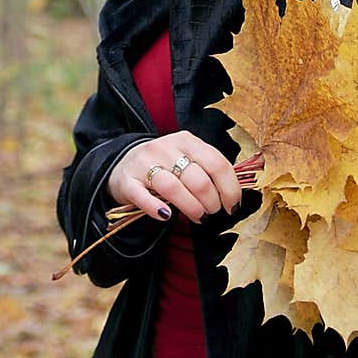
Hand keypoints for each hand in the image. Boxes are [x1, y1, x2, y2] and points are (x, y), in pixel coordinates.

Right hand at [107, 130, 242, 223]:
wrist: (123, 164)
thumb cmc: (165, 165)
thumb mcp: (187, 158)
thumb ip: (208, 170)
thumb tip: (234, 195)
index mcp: (186, 140)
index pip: (216, 163)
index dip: (230, 188)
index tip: (233, 206)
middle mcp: (165, 148)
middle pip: (198, 178)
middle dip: (211, 202)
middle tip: (212, 212)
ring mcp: (144, 164)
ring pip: (173, 188)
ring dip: (191, 207)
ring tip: (198, 217)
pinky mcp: (128, 181)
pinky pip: (144, 197)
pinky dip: (157, 209)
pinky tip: (166, 216)